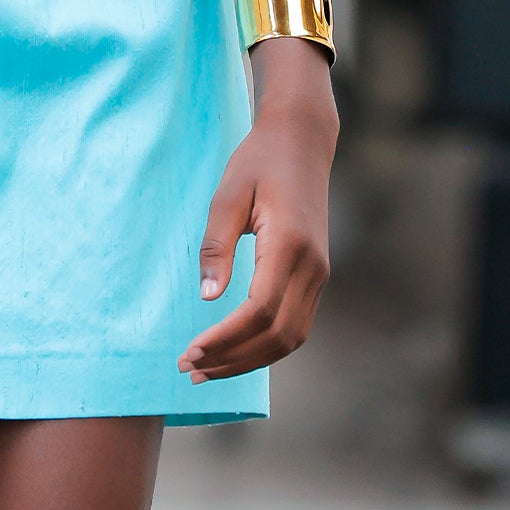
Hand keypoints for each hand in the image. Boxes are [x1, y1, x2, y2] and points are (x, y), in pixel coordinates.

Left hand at [177, 56, 336, 383]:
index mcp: (289, 245)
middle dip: (233, 360)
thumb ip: (217, 245)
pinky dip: (265, 346)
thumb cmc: (259, 161)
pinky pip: (294, 325)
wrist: (301, 140)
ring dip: (249, 360)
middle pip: (277, 336)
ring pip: (290, 338)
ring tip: (207, 369)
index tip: (191, 351)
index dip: (226, 339)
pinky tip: (235, 350)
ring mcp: (319, 274)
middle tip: (189, 369)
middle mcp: (312, 267)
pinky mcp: (316, 276)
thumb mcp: (228, 194)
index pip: (259, 311)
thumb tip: (207, 299)